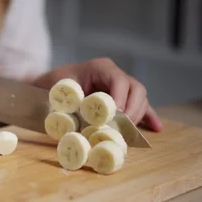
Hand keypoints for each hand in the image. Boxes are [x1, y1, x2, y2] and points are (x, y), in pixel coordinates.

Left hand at [33, 58, 162, 131]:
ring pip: (139, 98)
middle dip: (133, 110)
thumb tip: (86, 123)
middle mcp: (113, 75)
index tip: (116, 116)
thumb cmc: (50, 85)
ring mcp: (119, 86)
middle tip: (122, 127)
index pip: (120, 81)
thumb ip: (72, 103)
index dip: (121, 99)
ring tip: (131, 133)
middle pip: (136, 89)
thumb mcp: (58, 91)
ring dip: (138, 116)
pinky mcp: (120, 98)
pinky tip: (156, 128)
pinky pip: (138, 105)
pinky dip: (146, 116)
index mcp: (100, 67)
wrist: (45, 86)